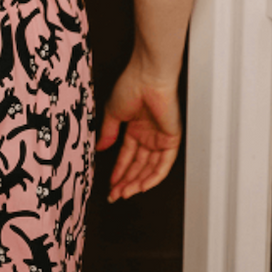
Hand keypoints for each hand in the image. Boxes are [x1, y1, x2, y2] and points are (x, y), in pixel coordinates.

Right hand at [96, 59, 182, 202]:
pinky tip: (140, 186)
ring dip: (136, 182)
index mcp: (135, 127)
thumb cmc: (131, 85)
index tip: (110, 184)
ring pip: (149, 168)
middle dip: (125, 181)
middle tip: (114, 194)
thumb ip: (108, 133)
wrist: (148, 77)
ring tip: (123, 193)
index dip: (118, 171)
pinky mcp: (171, 140)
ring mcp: (160, 138)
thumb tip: (100, 148)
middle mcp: (148, 135)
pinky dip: (152, 177)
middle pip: (137, 165)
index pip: (127, 156)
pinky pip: (163, 165)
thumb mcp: (112, 112)